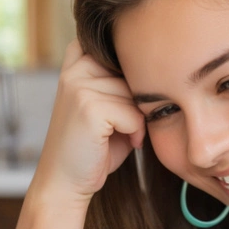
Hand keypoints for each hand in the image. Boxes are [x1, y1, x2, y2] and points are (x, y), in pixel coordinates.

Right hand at [29, 40, 145, 206]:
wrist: (66, 182)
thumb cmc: (96, 146)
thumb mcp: (107, 105)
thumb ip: (123, 82)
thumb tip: (163, 63)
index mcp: (77, 63)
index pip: (120, 46)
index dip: (135, 71)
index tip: (132, 96)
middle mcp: (76, 70)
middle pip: (134, 72)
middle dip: (139, 101)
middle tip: (128, 124)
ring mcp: (79, 87)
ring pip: (136, 94)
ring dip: (139, 118)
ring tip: (124, 134)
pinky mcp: (89, 107)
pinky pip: (134, 114)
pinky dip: (137, 132)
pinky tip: (127, 143)